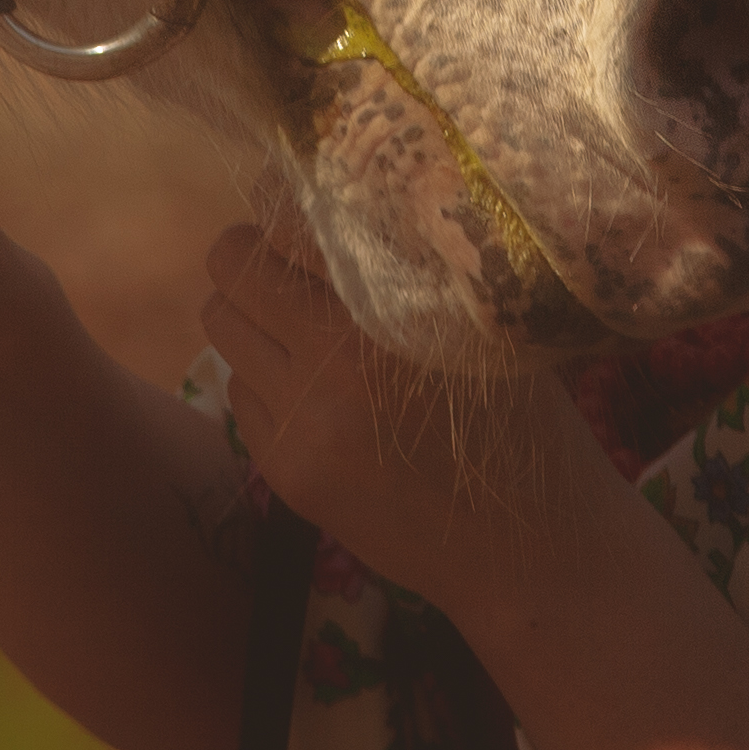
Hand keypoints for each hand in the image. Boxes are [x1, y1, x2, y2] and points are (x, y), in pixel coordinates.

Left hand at [197, 225, 621, 624]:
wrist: (525, 549)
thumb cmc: (525, 424)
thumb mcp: (482, 328)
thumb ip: (406, 271)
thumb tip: (330, 204)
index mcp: (390, 316)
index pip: (288, 225)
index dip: (286, 200)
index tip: (299, 201)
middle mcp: (330, 367)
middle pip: (231, 269)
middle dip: (252, 256)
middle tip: (289, 261)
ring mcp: (298, 425)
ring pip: (222, 329)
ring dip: (251, 315)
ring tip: (302, 326)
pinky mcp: (284, 472)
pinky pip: (241, 393)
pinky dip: (266, 379)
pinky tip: (320, 394)